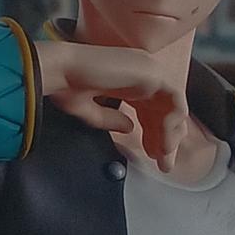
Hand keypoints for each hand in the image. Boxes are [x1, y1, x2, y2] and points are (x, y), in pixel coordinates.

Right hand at [36, 40, 188, 172]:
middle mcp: (141, 72)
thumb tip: (129, 128)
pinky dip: (171, 124)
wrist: (59, 70)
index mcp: (128, 78)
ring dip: (170, 133)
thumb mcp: (90, 110)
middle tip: (163, 163)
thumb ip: (111, 119)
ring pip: (174, 105)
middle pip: (165, 108)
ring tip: (162, 157)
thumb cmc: (65, 85)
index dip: (153, 133)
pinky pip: (176, 101)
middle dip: (165, 138)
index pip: (151, 107)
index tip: (151, 155)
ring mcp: (149, 70)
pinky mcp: (153, 73)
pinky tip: (160, 142)